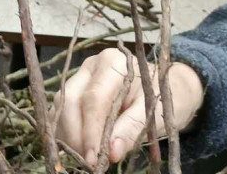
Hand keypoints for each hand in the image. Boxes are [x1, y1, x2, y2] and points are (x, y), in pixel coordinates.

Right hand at [54, 48, 203, 165]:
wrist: (164, 86)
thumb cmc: (160, 98)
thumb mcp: (153, 114)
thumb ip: (131, 129)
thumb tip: (112, 151)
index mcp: (114, 64)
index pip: (94, 99)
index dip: (90, 131)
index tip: (93, 159)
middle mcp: (92, 65)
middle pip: (71, 99)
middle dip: (75, 134)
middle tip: (88, 162)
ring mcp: (81, 75)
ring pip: (62, 105)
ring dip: (68, 134)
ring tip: (84, 157)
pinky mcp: (75, 88)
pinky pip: (62, 110)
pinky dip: (66, 130)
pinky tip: (78, 147)